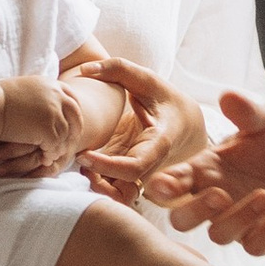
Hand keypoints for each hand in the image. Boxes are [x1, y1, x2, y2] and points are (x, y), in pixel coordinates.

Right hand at [0, 72, 86, 168]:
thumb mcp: (24, 87)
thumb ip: (38, 92)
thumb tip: (41, 97)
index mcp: (52, 85)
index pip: (72, 99)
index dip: (72, 113)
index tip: (70, 123)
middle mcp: (57, 96)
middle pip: (76, 116)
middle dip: (74, 131)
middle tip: (68, 143)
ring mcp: (54, 113)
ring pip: (66, 135)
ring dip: (60, 146)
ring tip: (52, 154)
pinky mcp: (48, 130)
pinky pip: (55, 146)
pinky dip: (51, 154)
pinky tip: (44, 159)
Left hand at [74, 55, 206, 200]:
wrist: (186, 124)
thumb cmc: (166, 100)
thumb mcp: (148, 80)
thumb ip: (118, 68)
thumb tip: (86, 69)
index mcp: (158, 144)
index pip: (133, 167)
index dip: (106, 166)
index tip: (84, 155)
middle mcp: (150, 166)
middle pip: (123, 190)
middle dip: (98, 182)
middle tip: (78, 159)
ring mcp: (140, 175)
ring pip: (119, 197)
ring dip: (98, 187)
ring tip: (82, 164)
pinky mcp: (131, 177)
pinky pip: (115, 191)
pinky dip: (99, 184)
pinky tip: (87, 164)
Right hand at [143, 91, 264, 256]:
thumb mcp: (263, 123)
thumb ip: (246, 112)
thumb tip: (227, 95)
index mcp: (204, 172)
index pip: (172, 184)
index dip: (163, 188)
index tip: (164, 185)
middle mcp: (214, 200)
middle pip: (182, 221)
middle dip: (196, 212)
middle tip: (220, 195)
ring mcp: (235, 223)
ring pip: (219, 235)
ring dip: (241, 217)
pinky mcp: (260, 238)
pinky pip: (255, 247)